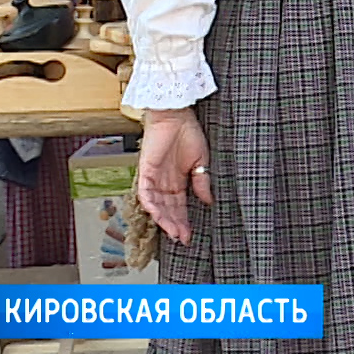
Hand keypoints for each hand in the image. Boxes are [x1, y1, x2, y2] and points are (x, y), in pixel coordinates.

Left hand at [135, 108, 212, 244]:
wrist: (176, 116)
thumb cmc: (188, 133)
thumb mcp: (201, 161)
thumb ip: (202, 182)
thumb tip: (208, 201)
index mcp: (177, 181)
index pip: (179, 206)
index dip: (183, 221)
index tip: (189, 235)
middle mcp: (164, 183)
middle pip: (168, 210)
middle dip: (175, 225)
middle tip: (183, 238)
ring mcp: (154, 178)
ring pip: (156, 206)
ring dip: (165, 220)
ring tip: (174, 233)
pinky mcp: (145, 172)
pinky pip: (145, 194)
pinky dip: (151, 206)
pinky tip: (159, 217)